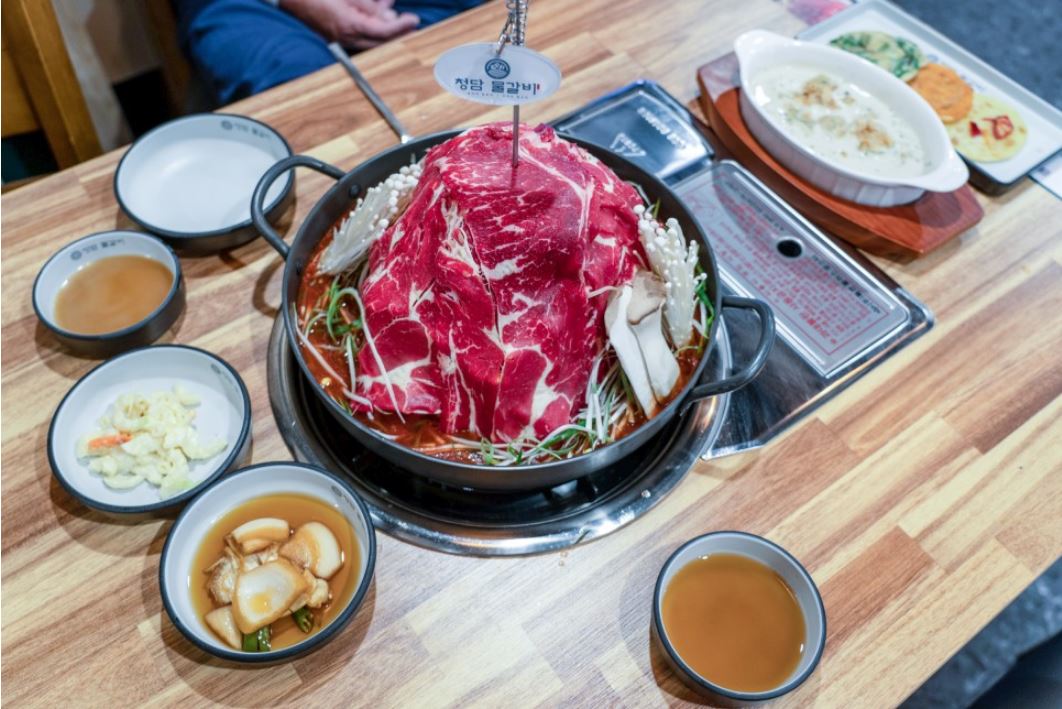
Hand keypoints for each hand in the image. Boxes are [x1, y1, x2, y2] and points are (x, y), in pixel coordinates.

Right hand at [280, 0, 419, 48]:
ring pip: (373, 40)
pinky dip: (373, 28)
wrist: (291, 0)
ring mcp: (342, 40)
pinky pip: (362, 36)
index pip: (383, 31)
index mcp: (350, 26)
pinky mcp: (338, 38)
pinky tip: (377, 15)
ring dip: (386, 29)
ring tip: (393, 15)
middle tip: (409, 21)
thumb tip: (387, 15)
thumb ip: (368, 6)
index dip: (401, 27)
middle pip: (381, 41)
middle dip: (397, 31)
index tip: (413, 20)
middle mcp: (347, 38)